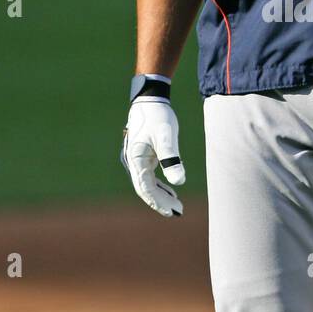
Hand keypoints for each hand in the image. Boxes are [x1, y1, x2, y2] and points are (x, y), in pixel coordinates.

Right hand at [121, 95, 184, 217]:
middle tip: (179, 212)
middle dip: (161, 202)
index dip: (158, 202)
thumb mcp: (166, 136)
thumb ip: (172, 158)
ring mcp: (138, 160)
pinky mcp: (144, 157)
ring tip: (177, 206)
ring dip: (161, 196)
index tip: (172, 212)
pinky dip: (160, 186)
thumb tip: (179, 181)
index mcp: (135, 159)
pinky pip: (150, 177)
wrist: (150, 99)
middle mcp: (133, 162)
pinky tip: (171, 193)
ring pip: (148, 184)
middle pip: (146, 189)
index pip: (145, 188)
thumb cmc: (157, 116)